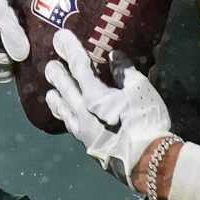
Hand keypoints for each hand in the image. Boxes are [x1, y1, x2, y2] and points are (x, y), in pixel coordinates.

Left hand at [42, 29, 173, 187]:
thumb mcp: (141, 90)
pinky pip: (72, 127)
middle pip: (65, 89)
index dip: (69, 50)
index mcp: (94, 96)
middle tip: (49, 66)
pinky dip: (66, 117)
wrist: (150, 162)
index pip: (78, 67)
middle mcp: (83, 114)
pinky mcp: (89, 147)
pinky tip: (69, 118)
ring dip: (57, 99)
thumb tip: (113, 56)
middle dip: (57, 75)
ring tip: (50, 93)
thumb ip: (124, 71)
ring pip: (64, 112)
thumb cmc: (147, 121)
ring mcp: (84, 132)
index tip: (60, 37)